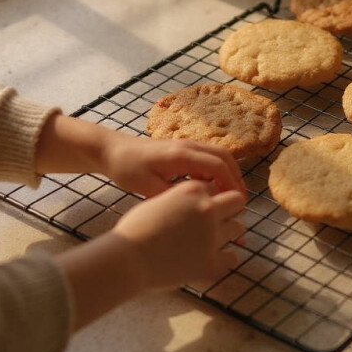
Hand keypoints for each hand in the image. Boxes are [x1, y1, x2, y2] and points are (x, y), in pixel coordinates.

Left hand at [99, 133, 246, 198]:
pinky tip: (210, 188)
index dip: (231, 185)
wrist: (111, 150)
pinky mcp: (182, 148)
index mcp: (181, 155)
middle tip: (240, 200)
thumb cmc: (126, 169)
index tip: (237, 203)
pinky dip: (216, 171)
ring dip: (227, 173)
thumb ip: (173, 197)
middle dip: (236, 178)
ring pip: (218, 155)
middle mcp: (188, 145)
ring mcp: (186, 144)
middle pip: (224, 157)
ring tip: (229, 196)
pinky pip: (207, 157)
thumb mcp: (147, 189)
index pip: (218, 166)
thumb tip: (198, 207)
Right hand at [111, 179, 245, 292]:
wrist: (127, 258)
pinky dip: (224, 259)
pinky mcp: (212, 262)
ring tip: (215, 240)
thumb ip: (178, 200)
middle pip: (236, 201)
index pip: (214, 187)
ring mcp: (212, 235)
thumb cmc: (133, 230)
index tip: (205, 206)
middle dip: (229, 209)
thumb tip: (187, 206)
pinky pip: (232, 258)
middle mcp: (207, 209)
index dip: (209, 196)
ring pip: (238, 228)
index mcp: (192, 191)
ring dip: (229, 233)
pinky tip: (213, 260)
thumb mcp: (156, 202)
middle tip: (218, 220)